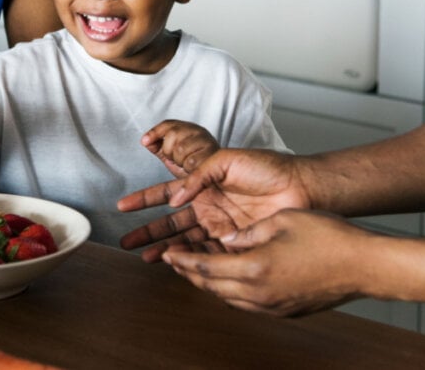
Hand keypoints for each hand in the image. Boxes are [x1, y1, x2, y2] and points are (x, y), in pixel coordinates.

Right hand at [117, 148, 308, 260]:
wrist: (300, 187)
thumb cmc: (267, 167)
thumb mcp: (226, 159)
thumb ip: (198, 175)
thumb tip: (175, 198)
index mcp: (203, 185)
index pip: (166, 193)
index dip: (144, 200)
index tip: (123, 206)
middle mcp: (208, 207)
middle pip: (171, 222)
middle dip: (148, 232)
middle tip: (127, 242)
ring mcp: (220, 226)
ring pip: (185, 241)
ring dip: (165, 249)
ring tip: (145, 259)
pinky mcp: (235, 243)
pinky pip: (208, 254)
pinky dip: (191, 260)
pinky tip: (176, 265)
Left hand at [141, 120, 219, 177]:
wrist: (216, 182)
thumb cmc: (194, 168)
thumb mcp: (173, 156)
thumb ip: (158, 147)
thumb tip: (145, 141)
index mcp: (188, 129)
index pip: (168, 124)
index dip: (155, 132)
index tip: (144, 141)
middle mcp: (199, 132)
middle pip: (172, 134)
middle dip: (169, 151)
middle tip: (177, 160)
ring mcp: (207, 142)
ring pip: (181, 149)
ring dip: (180, 161)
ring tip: (187, 166)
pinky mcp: (213, 155)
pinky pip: (191, 161)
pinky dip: (189, 168)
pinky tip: (193, 170)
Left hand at [161, 209, 370, 316]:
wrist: (365, 265)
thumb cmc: (328, 237)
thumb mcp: (280, 221)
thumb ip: (247, 232)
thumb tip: (225, 239)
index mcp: (255, 268)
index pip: (205, 267)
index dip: (182, 260)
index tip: (166, 253)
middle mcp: (260, 294)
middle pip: (211, 287)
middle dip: (189, 274)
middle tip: (173, 260)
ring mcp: (273, 307)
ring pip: (228, 299)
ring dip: (209, 284)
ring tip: (196, 269)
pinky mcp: (286, 311)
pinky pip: (247, 304)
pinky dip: (231, 292)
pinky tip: (229, 279)